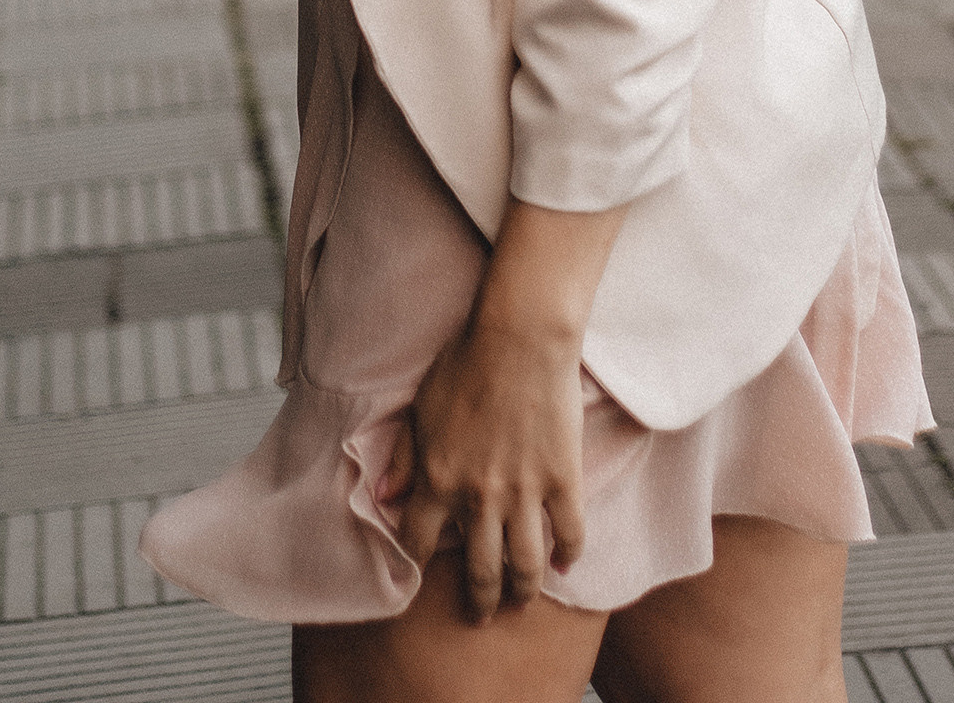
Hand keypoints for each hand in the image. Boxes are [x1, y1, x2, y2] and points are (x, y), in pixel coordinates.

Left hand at [378, 315, 585, 621]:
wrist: (519, 337)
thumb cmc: (465, 362)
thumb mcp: (421, 407)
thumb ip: (404, 456)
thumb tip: (385, 497)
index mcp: (438, 478)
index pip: (419, 540)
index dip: (417, 560)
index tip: (422, 572)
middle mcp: (479, 496)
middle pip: (479, 570)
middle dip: (479, 601)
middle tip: (481, 616)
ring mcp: (524, 492)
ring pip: (524, 565)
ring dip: (521, 591)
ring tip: (520, 600)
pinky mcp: (562, 480)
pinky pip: (569, 533)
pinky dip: (567, 555)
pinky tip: (563, 566)